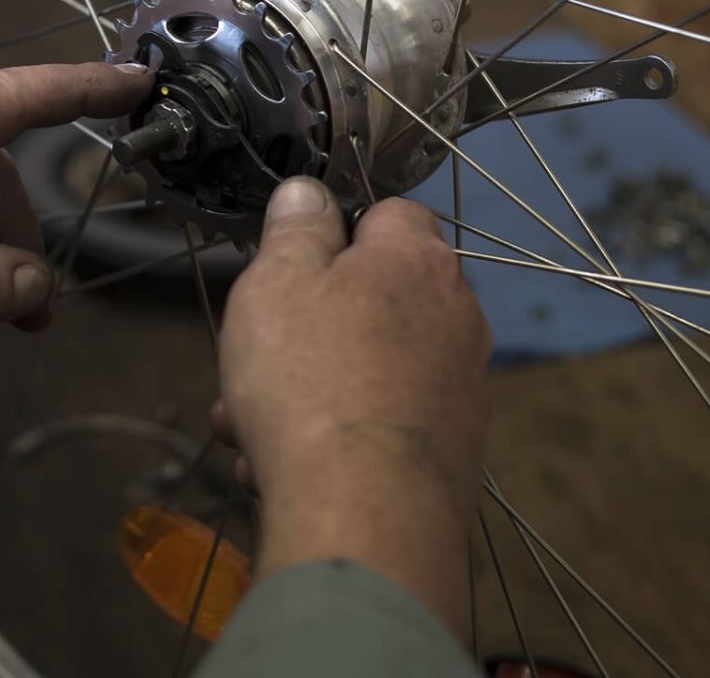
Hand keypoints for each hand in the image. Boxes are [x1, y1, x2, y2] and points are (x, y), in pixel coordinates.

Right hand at [213, 177, 489, 631]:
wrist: (365, 517)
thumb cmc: (311, 384)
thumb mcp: (277, 284)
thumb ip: (294, 231)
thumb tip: (308, 191)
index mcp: (416, 261)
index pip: (389, 213)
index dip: (336, 232)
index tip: (292, 266)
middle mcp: (456, 317)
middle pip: (372, 300)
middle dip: (305, 330)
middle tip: (250, 361)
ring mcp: (461, 388)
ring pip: (367, 369)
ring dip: (307, 391)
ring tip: (248, 429)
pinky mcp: (454, 453)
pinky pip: (381, 425)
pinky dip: (337, 438)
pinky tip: (283, 468)